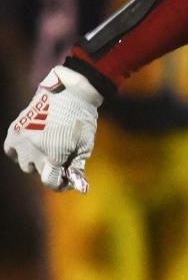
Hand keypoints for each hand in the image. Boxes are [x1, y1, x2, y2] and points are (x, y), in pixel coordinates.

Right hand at [4, 66, 101, 192]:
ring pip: (24, 163)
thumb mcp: (85, 147)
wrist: (69, 92)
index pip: (50, 182)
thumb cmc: (81, 120)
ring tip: (46, 151)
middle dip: (50, 170)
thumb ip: (77, 168)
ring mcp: (22, 139)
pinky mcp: (15, 129)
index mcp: (53, 155)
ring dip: (35, 162)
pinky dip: (19, 151)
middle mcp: (34, 150)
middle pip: (38, 172)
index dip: (61, 184)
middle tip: (60, 161)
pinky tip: (31, 147)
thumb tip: (78, 187)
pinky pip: (10, 149)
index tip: (67, 180)